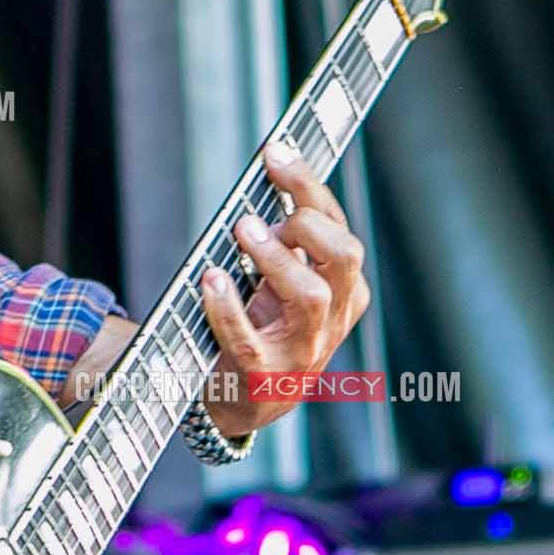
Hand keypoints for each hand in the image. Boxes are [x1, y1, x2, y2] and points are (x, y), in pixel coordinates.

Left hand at [201, 141, 370, 434]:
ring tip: (244, 229)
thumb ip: (285, 240)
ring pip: (311, 297)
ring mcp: (301, 351)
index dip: (310, 188)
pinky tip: (210, 280)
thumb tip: (270, 171)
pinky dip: (227, 308)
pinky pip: (248, 339)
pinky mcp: (262, 376)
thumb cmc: (264, 328)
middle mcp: (331, 320)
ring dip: (277, 258)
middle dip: (309, 222)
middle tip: (265, 210)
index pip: (340, 230)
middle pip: (344, 258)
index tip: (276, 152)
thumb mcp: (283, 283)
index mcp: (343, 291)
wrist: (247, 402)